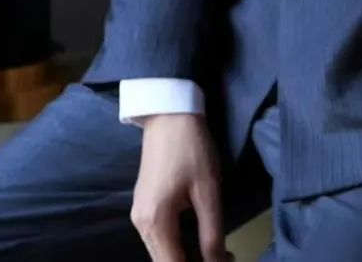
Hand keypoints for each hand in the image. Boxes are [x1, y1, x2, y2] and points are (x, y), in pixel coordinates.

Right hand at [129, 113, 233, 261]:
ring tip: (214, 255)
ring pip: (160, 253)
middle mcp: (141, 225)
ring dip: (183, 259)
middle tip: (222, 259)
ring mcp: (138, 216)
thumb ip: (211, 232)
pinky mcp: (143, 207)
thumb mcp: (208, 189)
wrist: (168, 115)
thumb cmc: (191, 148)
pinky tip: (196, 243)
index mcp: (155, 222)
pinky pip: (158, 240)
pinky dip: (175, 247)